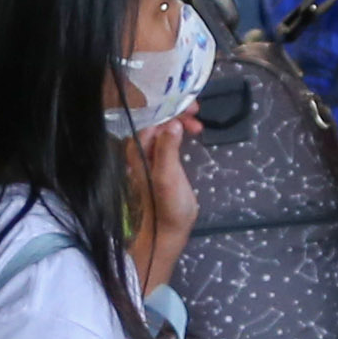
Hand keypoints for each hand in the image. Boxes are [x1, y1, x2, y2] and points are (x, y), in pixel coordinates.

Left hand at [129, 112, 198, 298]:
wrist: (168, 231)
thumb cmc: (167, 206)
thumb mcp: (167, 177)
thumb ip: (167, 150)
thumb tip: (172, 124)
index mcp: (138, 150)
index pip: (151, 117)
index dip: (169, 108)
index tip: (191, 107)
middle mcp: (141, 148)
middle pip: (157, 119)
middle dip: (177, 112)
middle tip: (198, 112)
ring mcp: (151, 154)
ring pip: (164, 127)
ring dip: (181, 121)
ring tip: (198, 125)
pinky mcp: (161, 161)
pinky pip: (169, 137)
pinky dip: (180, 131)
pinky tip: (193, 132)